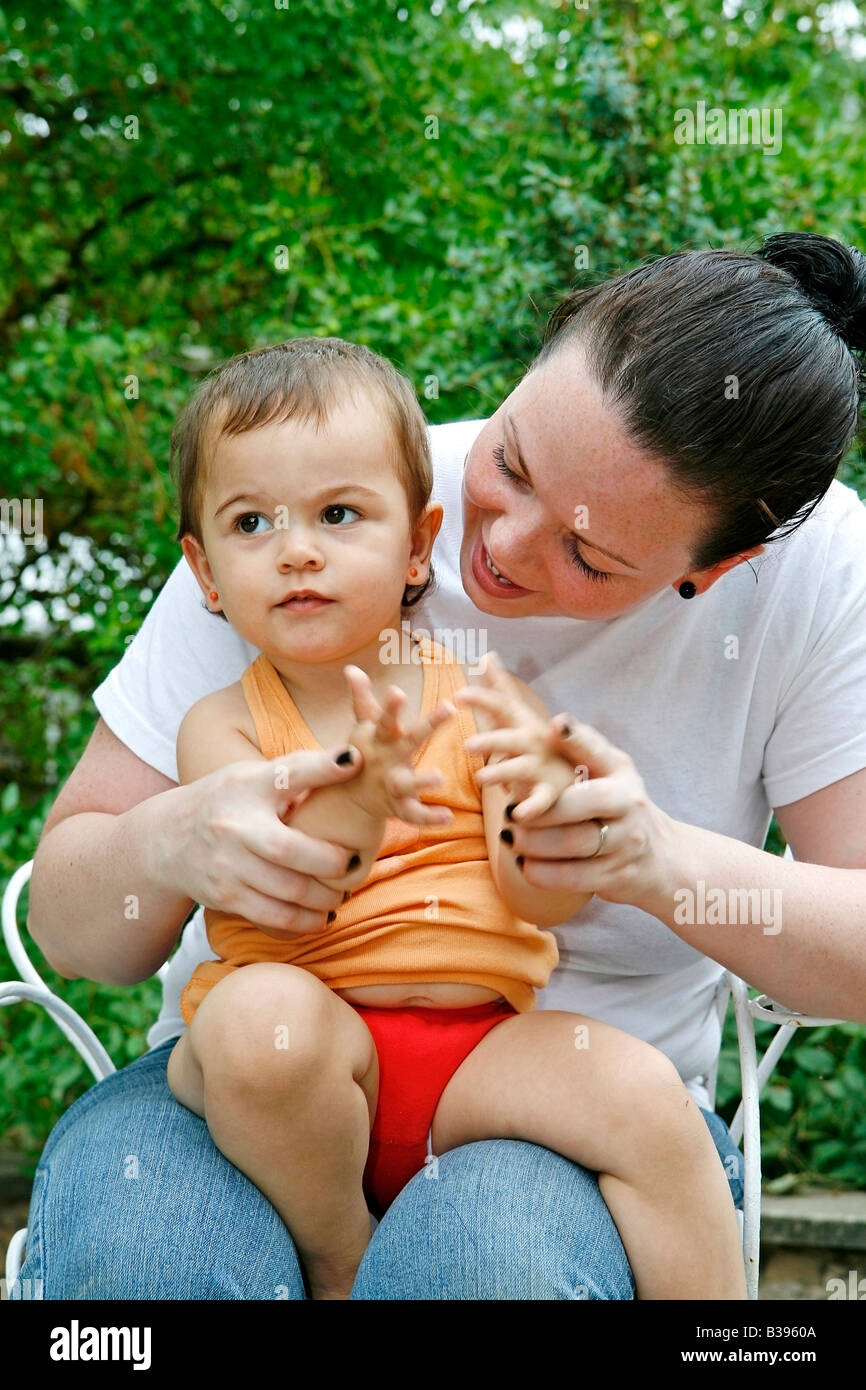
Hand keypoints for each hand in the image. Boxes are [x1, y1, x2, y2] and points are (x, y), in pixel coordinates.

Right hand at [161, 746, 369, 936]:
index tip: (355, 762)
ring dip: (325, 897)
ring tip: (341, 892)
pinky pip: (275, 917)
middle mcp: (235, 825)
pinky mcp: (225, 897)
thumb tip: (354, 761)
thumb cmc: (228, 801)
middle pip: (292, 850)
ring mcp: (227, 865)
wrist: (167, 840)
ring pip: (289, 891)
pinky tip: (321, 916)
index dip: (323, 767)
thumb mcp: (253, 776)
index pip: (288, 772)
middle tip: (355, 863)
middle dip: (333, 862)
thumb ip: (297, 773)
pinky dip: (305, 921)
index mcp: (248, 786)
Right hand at [340, 664, 455, 826]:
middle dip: (427, 726)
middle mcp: (386, 760)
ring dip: (422, 780)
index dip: (391, 706)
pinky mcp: (398, 808)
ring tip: (440, 777)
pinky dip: (430, 817)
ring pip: (406, 783)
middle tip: (448, 708)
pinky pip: (414, 814)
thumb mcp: (364, 727)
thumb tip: (350, 668)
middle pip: (408, 741)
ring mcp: (391, 785)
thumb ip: (362, 698)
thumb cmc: (365, 752)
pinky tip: (448, 817)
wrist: (350, 796)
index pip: (386, 719)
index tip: (398, 691)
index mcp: (382, 738)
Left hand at [452, 650, 574, 816]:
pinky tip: (516, 815)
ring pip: (522, 769)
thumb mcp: (521, 715)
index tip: (458, 694)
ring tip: (481, 778)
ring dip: (503, 771)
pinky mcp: (551, 794)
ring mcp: (544, 768)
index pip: (503, 707)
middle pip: (512, 738)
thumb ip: (502, 688)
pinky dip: (532, 809)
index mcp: (524, 723)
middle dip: (492, 740)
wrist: (583, 776)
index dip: (482, 698)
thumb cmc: (542, 744)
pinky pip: (541, 802)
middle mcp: (535, 743)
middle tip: (467, 745)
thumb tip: (487, 655)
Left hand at [485, 712, 673, 910]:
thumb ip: (583, 749)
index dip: (576, 740)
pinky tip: (524, 864)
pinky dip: (541, 872)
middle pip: (578, 806)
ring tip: (511, 838)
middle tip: (510, 813)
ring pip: (573, 844)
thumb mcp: (612, 773)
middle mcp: (629, 807)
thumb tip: (555, 722)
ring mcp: (625, 845)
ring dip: (533, 843)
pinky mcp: (615, 877)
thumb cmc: (619, 806)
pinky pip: (571, 877)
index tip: (552, 727)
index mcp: (622, 776)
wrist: (660, 859)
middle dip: (539, 811)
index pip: (598, 753)